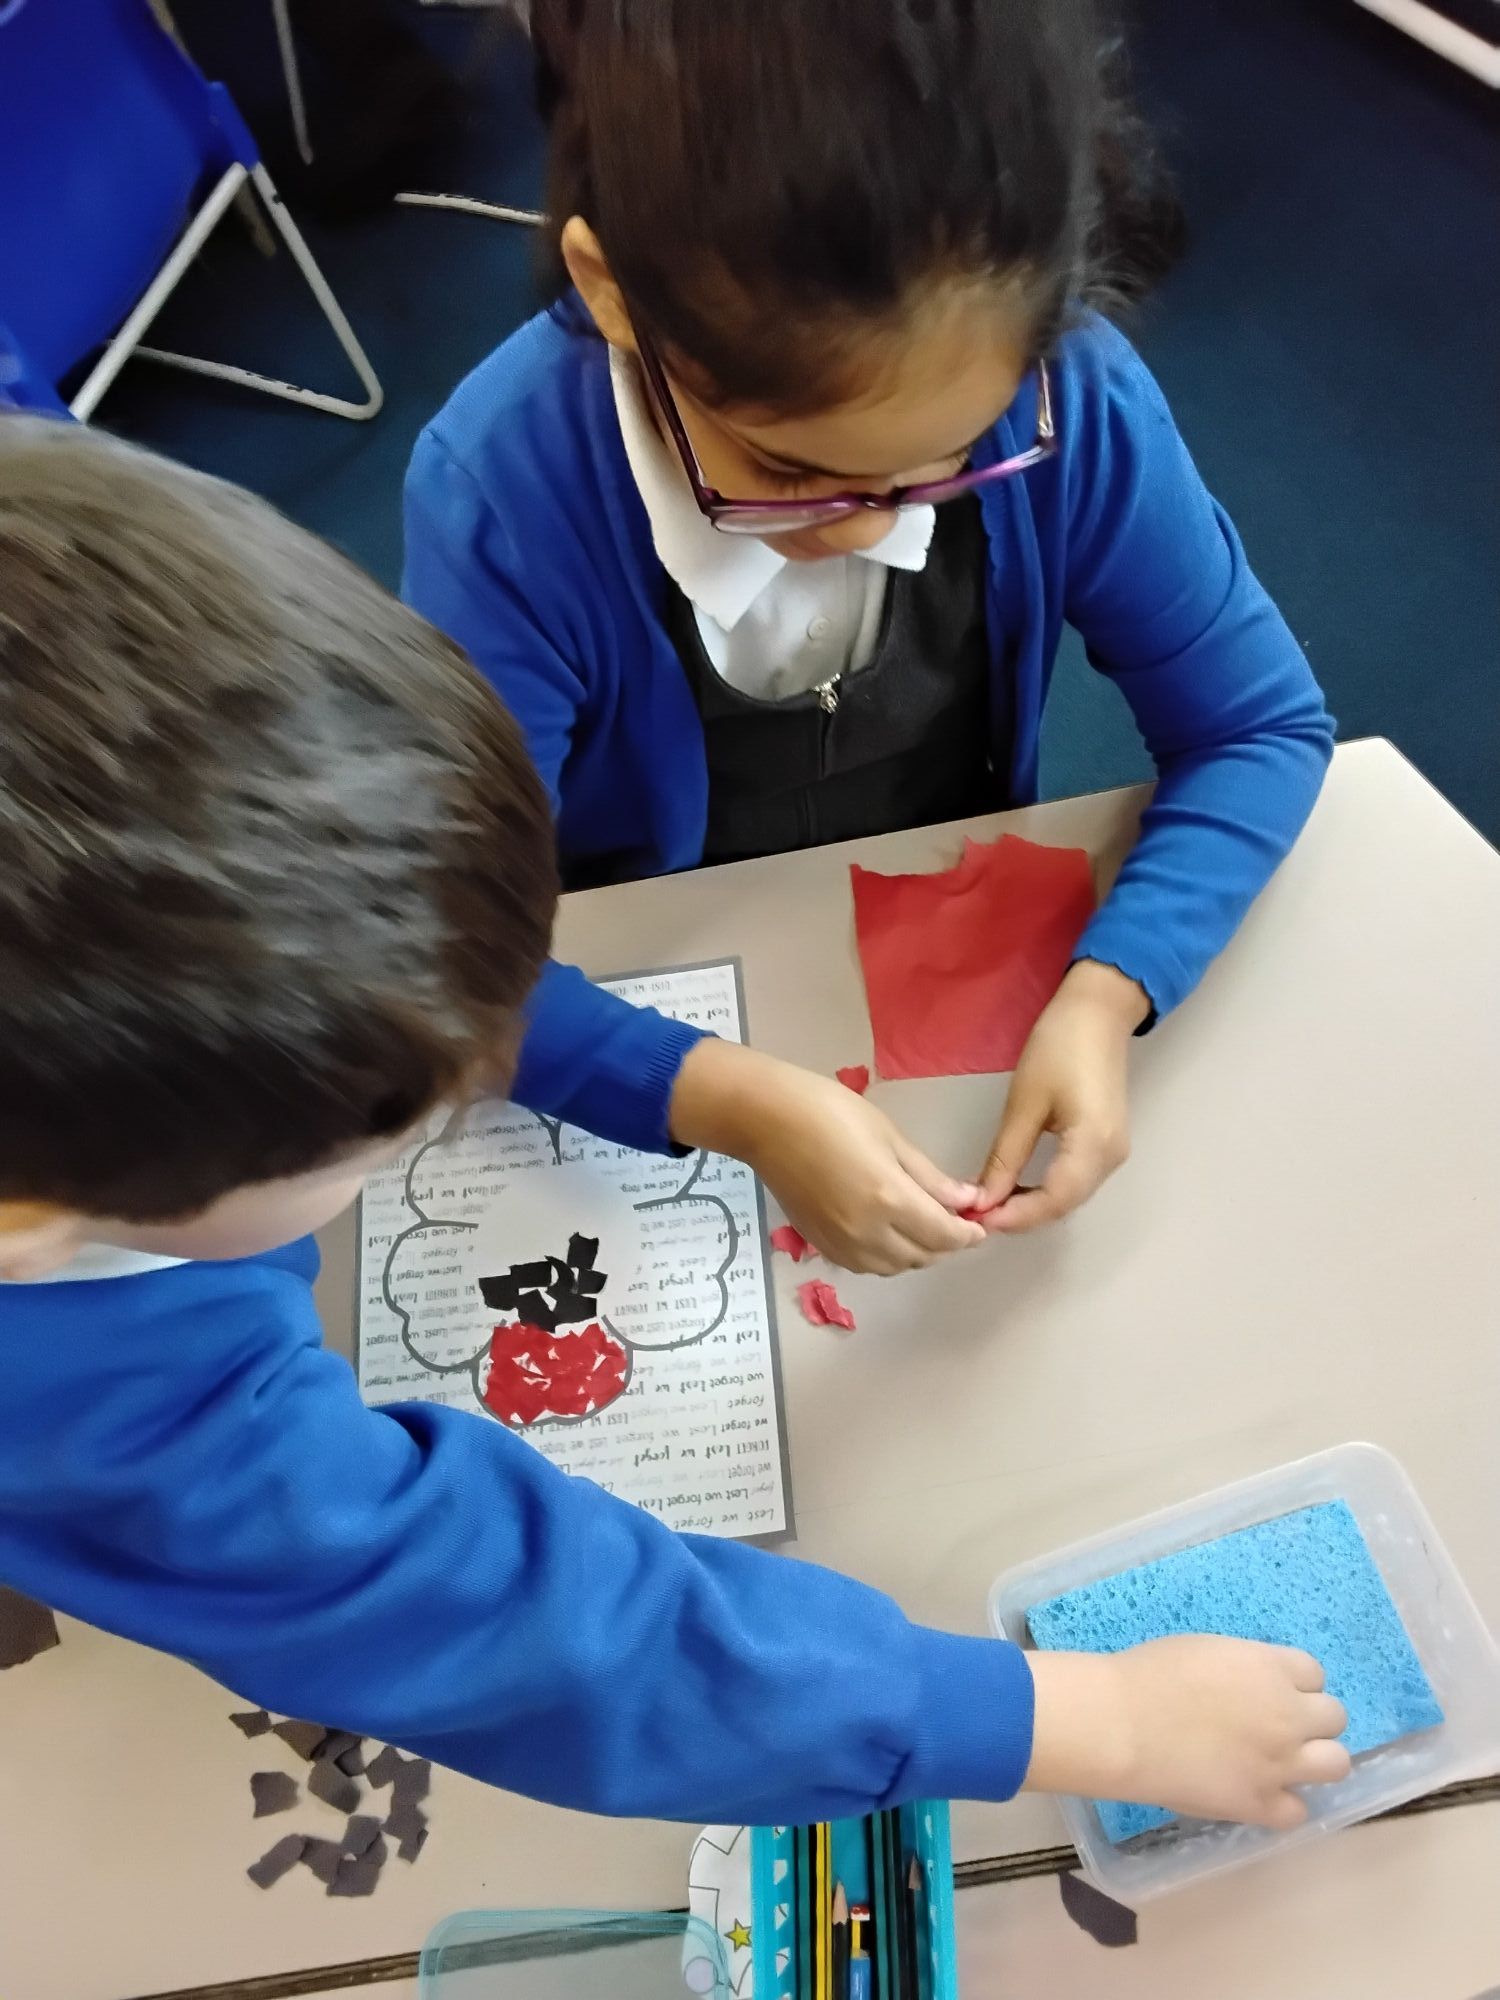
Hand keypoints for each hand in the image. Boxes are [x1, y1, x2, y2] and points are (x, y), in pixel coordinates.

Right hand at [668, 1040, 985, 1275]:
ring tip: (921, 1226)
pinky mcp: (819, 1245)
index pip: (944, 1235)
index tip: (978, 1223)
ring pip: (894, 1267)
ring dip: (916, 1253)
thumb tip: (966, 1200)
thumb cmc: (829, 1111)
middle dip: (945, 1243)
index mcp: (889, 1200)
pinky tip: (887, 1231)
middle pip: (923, 1257)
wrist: (764, 1120)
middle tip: (953, 1219)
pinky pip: (865, 1265)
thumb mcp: (890, 1137)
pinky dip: (886, 1256)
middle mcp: (866, 1233)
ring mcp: (840, 1244)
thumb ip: (929, 1177)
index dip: (968, 1234)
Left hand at [970, 959, 1147, 1233]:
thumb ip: (1004, 1158)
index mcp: (1094, 1146)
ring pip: (1070, 1196)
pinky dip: (1045, 1190)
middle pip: (1064, 1205)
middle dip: (1020, 1216)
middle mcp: (1111, 1159)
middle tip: (976, 1215)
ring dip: (1031, 1205)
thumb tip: (983, 1201)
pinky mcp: (1107, 1145)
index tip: (975, 1220)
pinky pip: (1075, 1180)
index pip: (1053, 1201)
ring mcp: (1113, 1153)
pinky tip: (1016, 1185)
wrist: (1098, 1012)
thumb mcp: (1024, 1104)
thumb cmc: (1058, 1048)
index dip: (1014, 1217)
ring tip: (990, 1203)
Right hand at [1025, 1637, 1350, 1829]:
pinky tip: (1259, 1795)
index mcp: (1271, 1668)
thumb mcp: (1208, 1650)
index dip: (1293, 1683)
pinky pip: (1299, 1811)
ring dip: (1314, 1760)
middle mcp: (1288, 1715)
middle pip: (1334, 1717)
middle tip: (1276, 1726)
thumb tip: (1255, 1688)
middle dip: (1309, 1720)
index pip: (1314, 1673)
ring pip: (1337, 1764)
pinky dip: (1283, 1804)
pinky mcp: (1261, 1803)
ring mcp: (1280, 1763)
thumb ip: (1246, 1670)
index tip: (1270, 1691)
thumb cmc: (1150, 1674)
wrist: (1123, 1725)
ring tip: (1282, 1763)